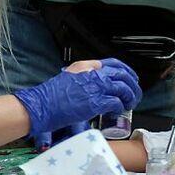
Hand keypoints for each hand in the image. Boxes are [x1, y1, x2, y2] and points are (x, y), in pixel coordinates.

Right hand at [14, 57, 141, 145]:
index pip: (114, 63)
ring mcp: (94, 87)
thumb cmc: (50, 96)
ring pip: (122, 88)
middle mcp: (92, 73)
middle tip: (134, 94)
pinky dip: (119, 106)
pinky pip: (115, 102)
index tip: (131, 78)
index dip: (127, 71)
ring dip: (129, 96)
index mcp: (86, 66)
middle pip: (122, 75)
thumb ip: (84, 78)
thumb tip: (97, 85)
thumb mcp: (69, 78)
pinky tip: (117, 110)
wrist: (39, 106)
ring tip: (130, 104)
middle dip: (132, 85)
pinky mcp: (94, 102)